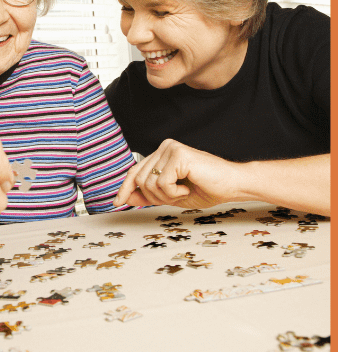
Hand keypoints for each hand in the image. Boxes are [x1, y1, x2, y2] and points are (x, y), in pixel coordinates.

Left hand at [114, 139, 241, 209]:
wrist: (234, 185)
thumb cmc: (207, 189)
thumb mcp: (173, 196)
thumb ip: (150, 195)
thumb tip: (126, 198)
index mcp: (161, 154)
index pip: (135, 171)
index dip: (125, 188)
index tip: (117, 203)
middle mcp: (163, 147)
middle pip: (139, 179)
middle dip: (153, 197)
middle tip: (177, 198)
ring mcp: (170, 148)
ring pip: (148, 183)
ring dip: (166, 196)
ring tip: (184, 192)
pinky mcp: (178, 155)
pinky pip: (162, 182)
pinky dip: (174, 193)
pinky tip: (188, 188)